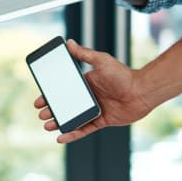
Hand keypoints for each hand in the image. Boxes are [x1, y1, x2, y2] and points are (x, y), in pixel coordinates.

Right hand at [34, 39, 152, 142]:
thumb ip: (84, 54)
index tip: (39, 100)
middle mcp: (88, 98)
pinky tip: (61, 137)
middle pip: (65, 106)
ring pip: (72, 119)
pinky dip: (72, 135)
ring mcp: (94, 111)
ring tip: (47, 125)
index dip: (50, 96)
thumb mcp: (101, 61)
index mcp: (85, 85)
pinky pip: (84, 130)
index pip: (63, 91)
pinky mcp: (101, 122)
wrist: (142, 91)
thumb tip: (69, 43)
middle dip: (51, 111)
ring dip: (59, 123)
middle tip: (41, 114)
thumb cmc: (124, 75)